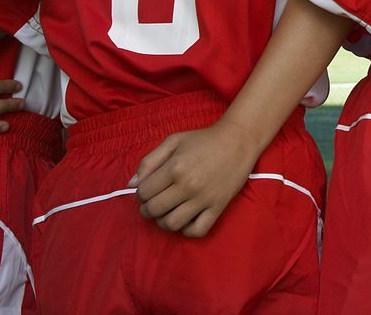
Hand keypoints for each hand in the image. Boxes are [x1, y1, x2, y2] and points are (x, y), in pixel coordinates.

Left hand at [134, 120, 264, 237]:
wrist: (239, 140)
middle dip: (147, 209)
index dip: (140, 193)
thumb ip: (149, 161)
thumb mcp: (173, 141)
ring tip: (166, 212)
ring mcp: (204, 199)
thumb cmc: (204, 139)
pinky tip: (185, 219)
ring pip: (172, 224)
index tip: (148, 190)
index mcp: (175, 168)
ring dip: (163, 221)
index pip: (143, 192)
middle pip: (154, 210)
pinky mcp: (218, 207)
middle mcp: (188, 185)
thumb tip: (131, 185)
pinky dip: (186, 230)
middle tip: (153, 203)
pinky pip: (197, 231)